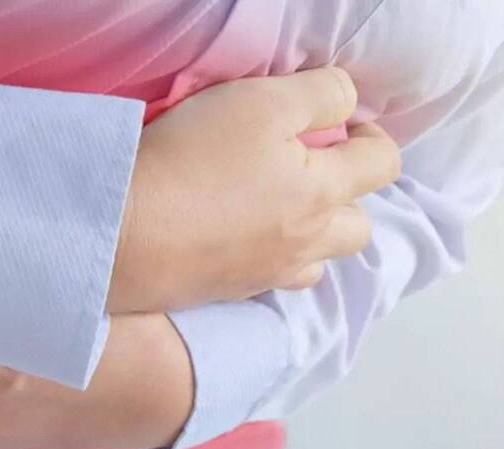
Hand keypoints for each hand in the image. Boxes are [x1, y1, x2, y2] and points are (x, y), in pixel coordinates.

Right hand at [108, 67, 400, 312]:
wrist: (126, 233)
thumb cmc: (194, 159)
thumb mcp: (262, 102)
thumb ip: (320, 95)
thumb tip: (350, 104)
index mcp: (323, 193)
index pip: (383, 164)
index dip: (374, 137)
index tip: (345, 126)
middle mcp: (306, 242)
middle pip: (359, 227)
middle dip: (348, 196)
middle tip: (310, 172)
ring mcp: (268, 274)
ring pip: (317, 262)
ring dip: (313, 235)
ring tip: (278, 212)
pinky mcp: (231, 292)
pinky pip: (272, 280)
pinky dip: (273, 258)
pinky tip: (241, 239)